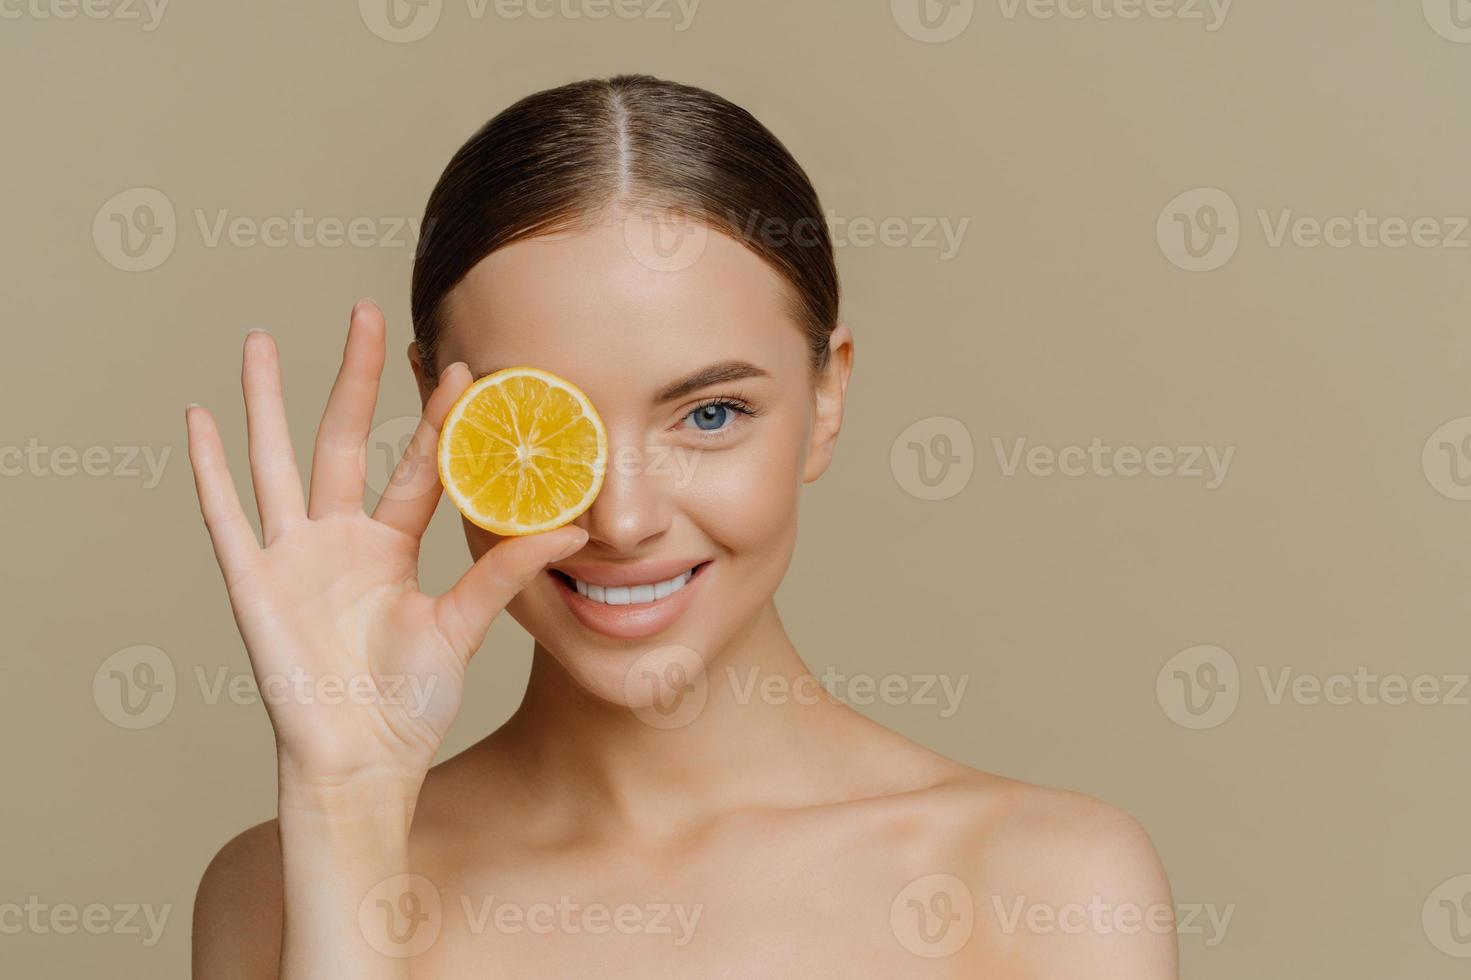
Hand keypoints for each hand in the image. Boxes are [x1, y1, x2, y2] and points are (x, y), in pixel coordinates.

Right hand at [184, 300, 586, 794]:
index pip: (416, 464)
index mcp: (391, 545)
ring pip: (277, 460)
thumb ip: (507, 572)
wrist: (362, 761)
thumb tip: (577, 531)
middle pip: (345, 440)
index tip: (462, 366)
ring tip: (263, 340)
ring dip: (269, 401)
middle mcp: (340, 539)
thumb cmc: (410, 701)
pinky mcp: (254, 582)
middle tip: (367, 313)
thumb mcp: (463, 625)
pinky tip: (199, 417)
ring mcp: (293, 555)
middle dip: (356, 378)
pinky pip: (227, 516)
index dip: (436, 418)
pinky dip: (210, 468)